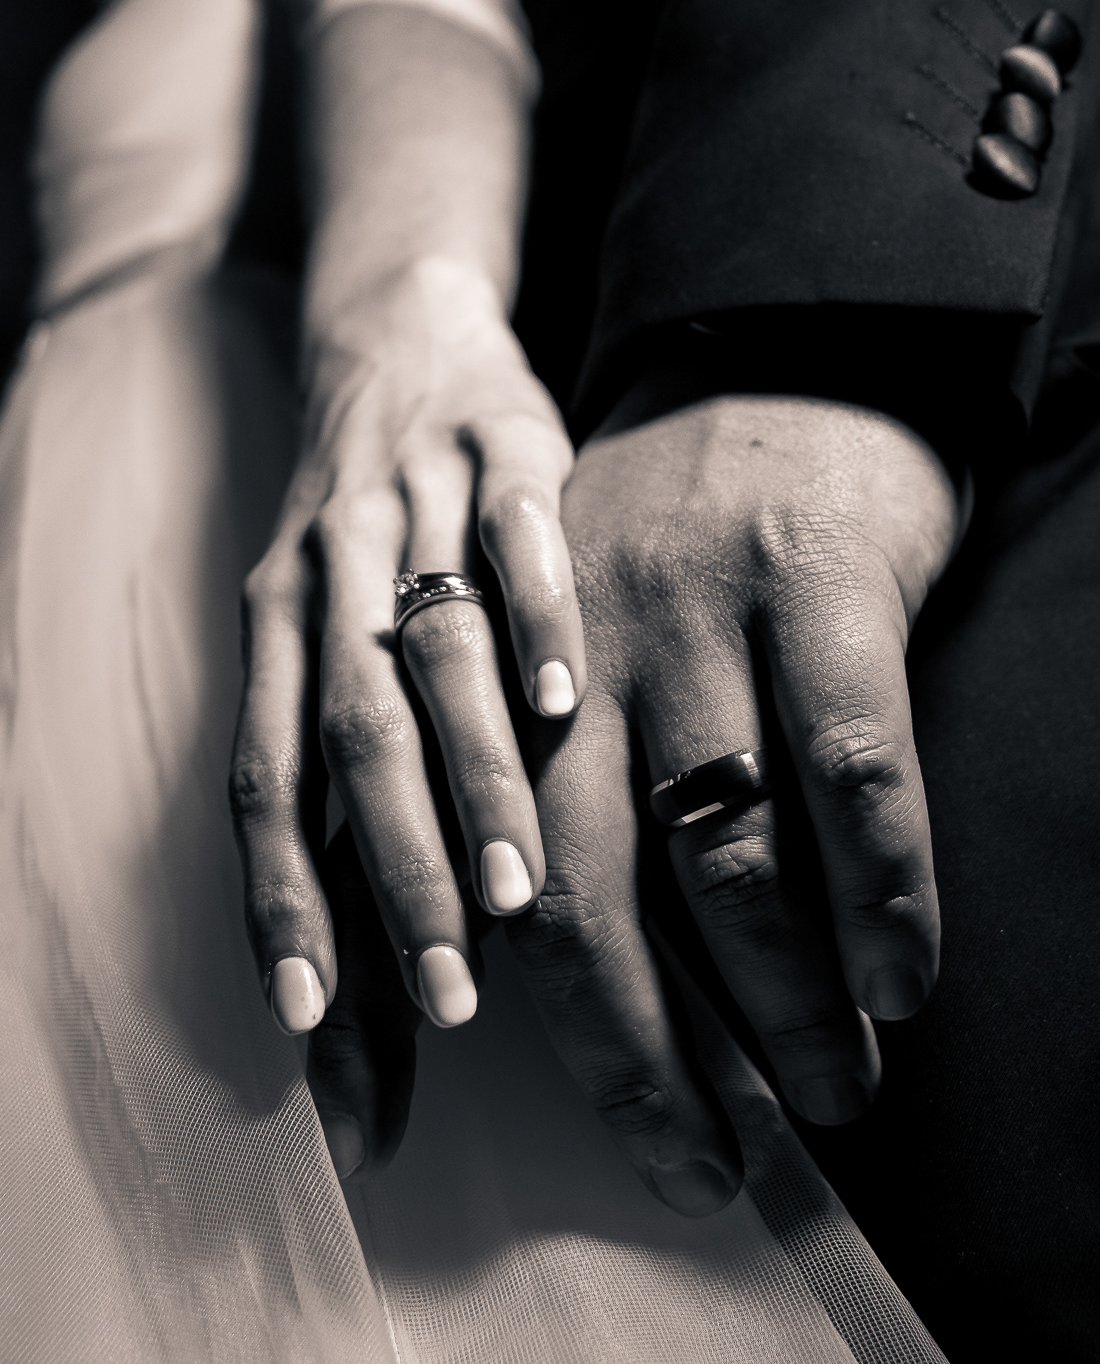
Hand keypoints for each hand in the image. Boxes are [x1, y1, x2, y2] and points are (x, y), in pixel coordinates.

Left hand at [229, 257, 585, 1154]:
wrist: (399, 341)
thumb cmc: (367, 535)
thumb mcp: (329, 636)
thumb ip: (347, 784)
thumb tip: (352, 965)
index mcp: (276, 629)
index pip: (265, 786)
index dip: (282, 904)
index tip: (312, 1022)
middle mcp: (330, 574)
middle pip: (350, 741)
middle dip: (396, 876)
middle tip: (451, 993)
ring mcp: (416, 509)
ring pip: (434, 655)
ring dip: (474, 777)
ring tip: (523, 890)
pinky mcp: (503, 449)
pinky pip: (520, 538)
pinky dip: (539, 615)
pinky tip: (570, 698)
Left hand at [505, 382, 960, 1213]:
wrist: (791, 343)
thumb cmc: (689, 529)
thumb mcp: (584, 630)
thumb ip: (565, 776)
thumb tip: (596, 986)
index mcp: (507, 680)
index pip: (503, 894)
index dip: (557, 1041)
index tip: (636, 1147)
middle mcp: (577, 651)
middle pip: (584, 900)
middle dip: (650, 1062)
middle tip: (722, 1162)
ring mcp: (698, 609)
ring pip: (725, 855)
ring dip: (783, 1004)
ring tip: (836, 1091)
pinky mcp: (816, 574)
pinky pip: (850, 771)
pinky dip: (883, 895)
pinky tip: (905, 975)